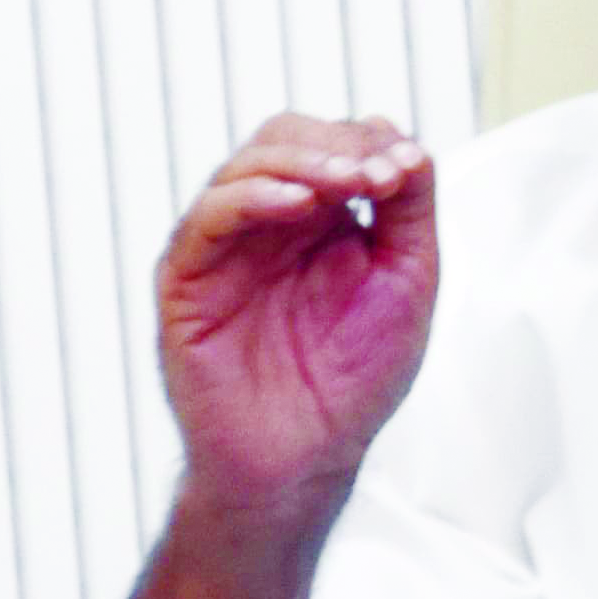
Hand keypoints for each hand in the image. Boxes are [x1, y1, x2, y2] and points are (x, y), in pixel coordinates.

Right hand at [156, 113, 439, 502]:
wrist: (306, 459)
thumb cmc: (353, 379)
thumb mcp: (406, 282)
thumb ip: (410, 211)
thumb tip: (404, 142)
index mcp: (320, 221)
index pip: (333, 144)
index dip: (371, 143)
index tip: (409, 169)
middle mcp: (269, 225)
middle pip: (287, 139)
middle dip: (339, 146)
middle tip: (381, 176)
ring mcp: (226, 248)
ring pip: (246, 166)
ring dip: (304, 162)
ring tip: (348, 183)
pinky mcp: (187, 279)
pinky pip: (208, 218)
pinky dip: (252, 198)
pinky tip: (297, 204)